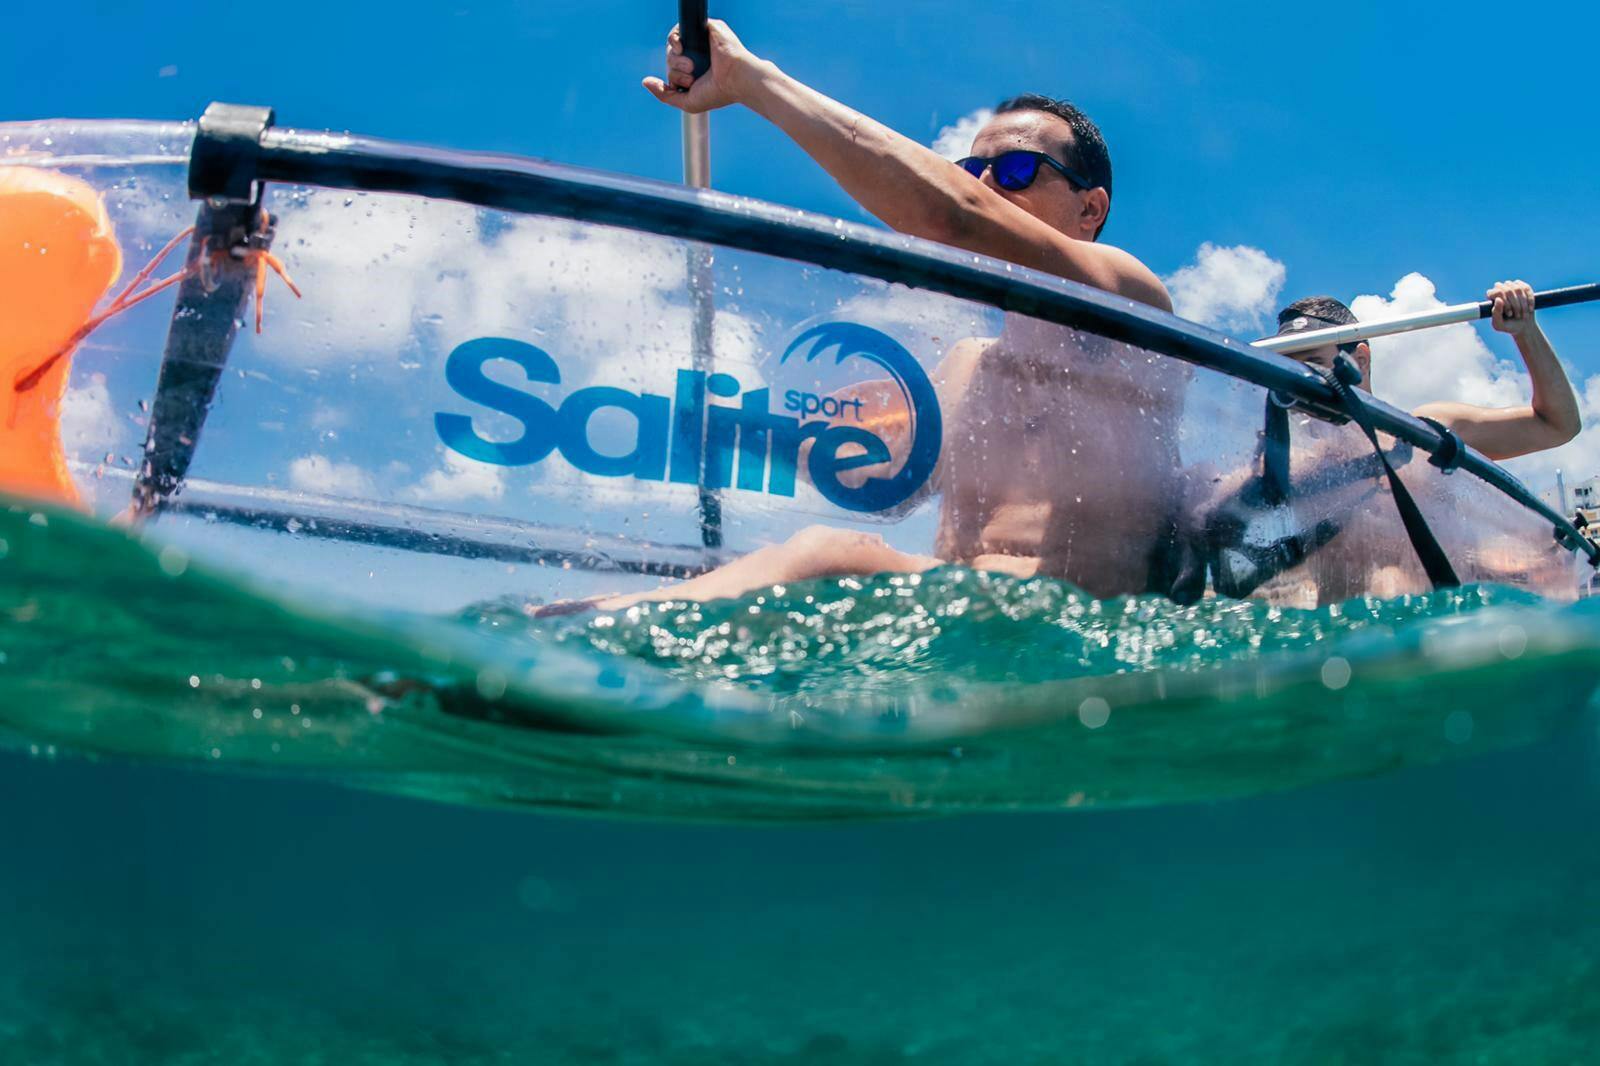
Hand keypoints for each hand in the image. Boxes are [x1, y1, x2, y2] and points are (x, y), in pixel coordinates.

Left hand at [642, 19, 759, 113]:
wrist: (735, 80)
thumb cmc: (716, 93)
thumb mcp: (687, 102)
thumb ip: (664, 94)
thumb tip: (645, 81)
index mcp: (694, 71)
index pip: (672, 69)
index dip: (674, 76)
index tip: (688, 83)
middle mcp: (697, 56)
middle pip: (670, 57)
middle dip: (675, 68)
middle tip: (691, 75)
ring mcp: (701, 42)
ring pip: (673, 44)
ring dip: (675, 57)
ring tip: (691, 65)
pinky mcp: (705, 29)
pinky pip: (679, 28)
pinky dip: (674, 38)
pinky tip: (681, 47)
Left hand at [1489, 279, 1534, 335]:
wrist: (1522, 326)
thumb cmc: (1508, 326)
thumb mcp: (1499, 324)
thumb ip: (1495, 313)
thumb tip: (1498, 299)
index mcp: (1491, 296)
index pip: (1497, 292)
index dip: (1505, 302)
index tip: (1509, 314)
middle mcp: (1500, 288)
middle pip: (1508, 290)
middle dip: (1514, 305)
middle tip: (1517, 315)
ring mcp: (1512, 286)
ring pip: (1518, 289)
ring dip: (1522, 304)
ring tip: (1522, 314)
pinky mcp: (1523, 287)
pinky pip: (1527, 288)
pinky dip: (1530, 300)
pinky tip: (1529, 309)